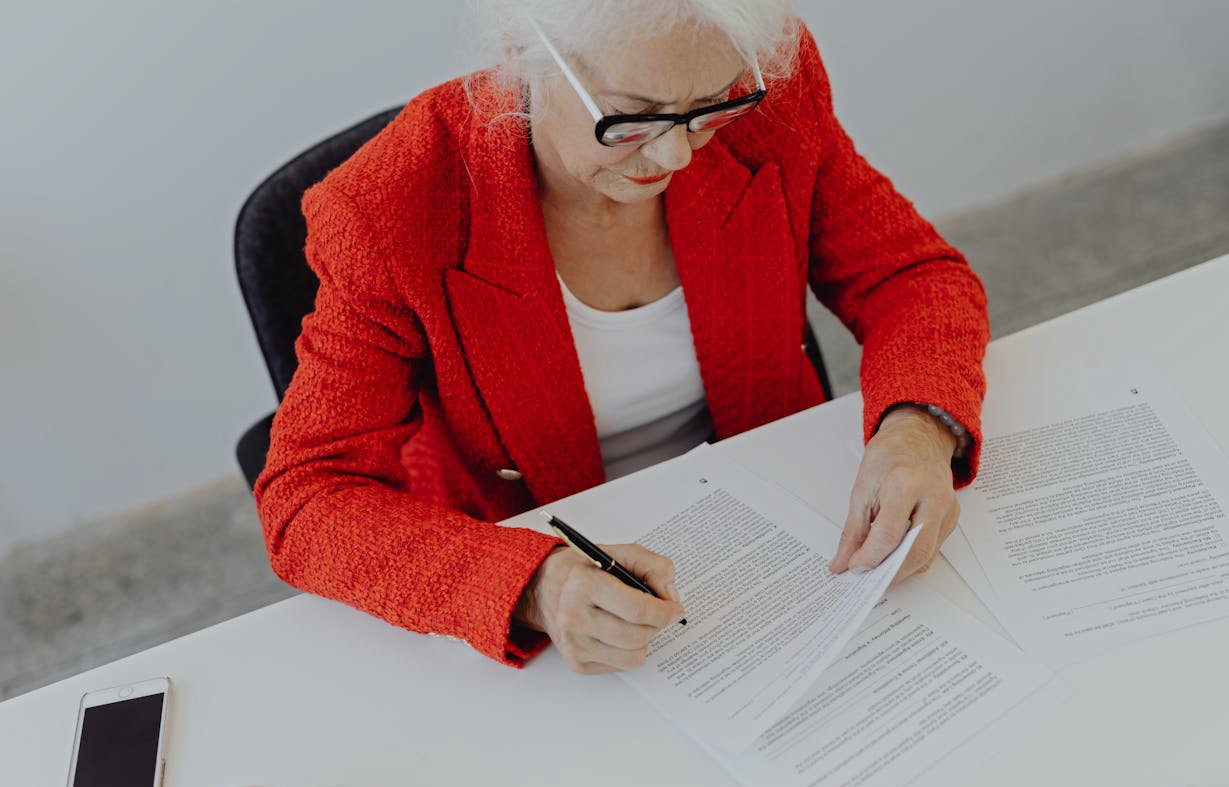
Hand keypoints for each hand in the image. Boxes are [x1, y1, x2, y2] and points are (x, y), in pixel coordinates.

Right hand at [514, 543, 685, 674]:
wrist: (543, 588)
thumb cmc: (583, 570)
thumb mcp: (619, 553)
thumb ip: (654, 567)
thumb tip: (671, 597)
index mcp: (584, 584)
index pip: (637, 609)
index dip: (664, 612)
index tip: (675, 609)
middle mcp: (574, 616)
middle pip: (638, 636)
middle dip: (655, 625)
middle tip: (653, 614)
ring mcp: (573, 644)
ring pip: (633, 657)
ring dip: (643, 640)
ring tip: (633, 623)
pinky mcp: (576, 663)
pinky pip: (620, 667)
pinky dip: (627, 651)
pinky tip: (616, 633)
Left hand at [828, 404, 960, 586]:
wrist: (918, 437)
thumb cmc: (889, 457)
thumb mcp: (861, 489)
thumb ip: (853, 531)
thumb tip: (843, 562)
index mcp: (905, 485)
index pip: (889, 535)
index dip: (869, 557)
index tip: (854, 567)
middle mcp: (933, 498)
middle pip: (915, 551)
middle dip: (889, 574)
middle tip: (867, 580)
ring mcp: (948, 508)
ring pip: (927, 555)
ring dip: (900, 569)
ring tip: (877, 570)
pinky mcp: (952, 517)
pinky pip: (933, 549)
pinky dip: (912, 558)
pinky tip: (895, 556)